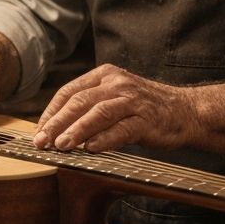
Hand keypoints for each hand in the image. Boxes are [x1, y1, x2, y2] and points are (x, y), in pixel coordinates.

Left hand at [34, 64, 192, 152]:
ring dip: (76, 130)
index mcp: (104, 75)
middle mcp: (117, 83)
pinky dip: (104, 139)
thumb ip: (89, 107)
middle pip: (79, 101)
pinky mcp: (147, 119)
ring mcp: (133, 100)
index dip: (51, 112)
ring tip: (61, 145)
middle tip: (41, 141)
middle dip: (57, 122)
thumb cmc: (144, 108)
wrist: (186, 110)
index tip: (38, 131)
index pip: (69, 91)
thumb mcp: (114, 98)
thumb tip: (55, 129)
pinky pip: (122, 129)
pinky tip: (90, 149)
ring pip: (98, 113)